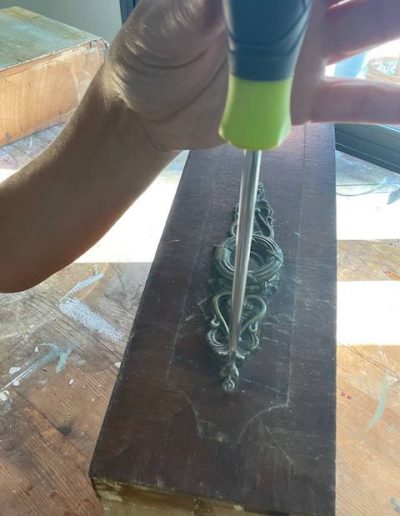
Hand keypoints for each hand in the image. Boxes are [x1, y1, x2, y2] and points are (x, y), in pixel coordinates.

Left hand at [107, 0, 399, 151]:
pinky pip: (346, 100)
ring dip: (390, 23)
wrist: (150, 112)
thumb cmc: (151, 54)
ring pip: (363, 30)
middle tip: (389, 5)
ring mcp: (302, 56)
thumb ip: (199, 5)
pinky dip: (379, 104)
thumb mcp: (163, 22)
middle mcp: (293, 13)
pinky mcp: (299, 100)